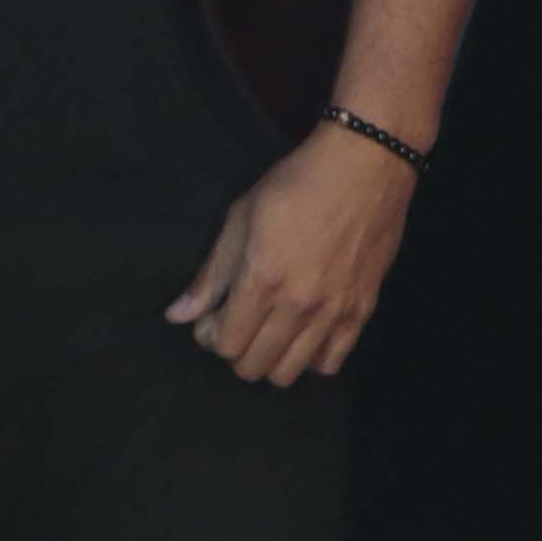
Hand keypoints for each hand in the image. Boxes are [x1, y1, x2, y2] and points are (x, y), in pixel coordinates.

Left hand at [163, 123, 416, 384]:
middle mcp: (299, 305)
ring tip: (266, 332)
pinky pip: (331, 363)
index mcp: (262, 279)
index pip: (227, 344)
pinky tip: (301, 334)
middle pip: (255, 366)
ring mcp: (335, 312)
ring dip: (269, 360)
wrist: (365, 168)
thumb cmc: (294, 185)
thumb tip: (176, 316)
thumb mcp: (240, 218)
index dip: (211, 338)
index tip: (212, 319)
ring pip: (291, 372)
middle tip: (235, 325)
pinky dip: (310, 359)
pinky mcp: (363, 311)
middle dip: (236, 352)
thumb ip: (211, 275)